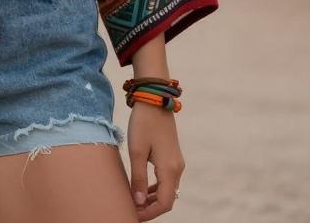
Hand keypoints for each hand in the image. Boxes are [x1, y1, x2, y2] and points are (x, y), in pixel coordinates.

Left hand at [127, 102, 184, 219]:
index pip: (164, 203)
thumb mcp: (136, 151)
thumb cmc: (143, 123)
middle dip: (150, 208)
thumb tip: (137, 201)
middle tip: (132, 210)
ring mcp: (176, 162)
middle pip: (167, 199)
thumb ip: (137, 178)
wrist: (154, 98)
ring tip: (135, 201)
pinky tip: (142, 188)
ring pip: (167, 190)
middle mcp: (177, 168)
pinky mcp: (172, 155)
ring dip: (153, 199)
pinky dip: (156, 188)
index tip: (133, 215)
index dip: (150, 213)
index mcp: (170, 169)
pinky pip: (166, 179)